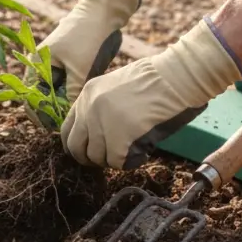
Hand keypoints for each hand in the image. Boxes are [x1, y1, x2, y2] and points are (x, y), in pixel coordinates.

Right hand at [26, 0, 139, 123]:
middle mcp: (42, 64)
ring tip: (77, 111)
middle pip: (42, 95)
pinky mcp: (69, 61)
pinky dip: (73, 91)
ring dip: (64, 101)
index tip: (53, 126)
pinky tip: (84, 97)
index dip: (39, 113)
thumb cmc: (87, 37)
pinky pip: (67, 83)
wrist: (102, 12)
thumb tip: (68, 117)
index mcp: (37, 63)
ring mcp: (56, 62)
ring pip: (56, 91)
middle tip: (68, 122)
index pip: (28, 96)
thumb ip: (72, 95)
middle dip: (53, 109)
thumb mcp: (80, 69)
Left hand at [61, 18, 241, 169]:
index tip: (88, 152)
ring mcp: (102, 124)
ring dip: (114, 158)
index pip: (67, 129)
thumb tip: (95, 136)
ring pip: (98, 158)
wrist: (174, 78)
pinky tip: (143, 148)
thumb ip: (100, 107)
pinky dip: (132, 160)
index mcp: (86, 94)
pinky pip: (118, 163)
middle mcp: (89, 109)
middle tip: (109, 158)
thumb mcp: (115, 87)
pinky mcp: (119, 139)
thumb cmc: (155, 81)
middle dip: (91, 158)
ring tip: (133, 146)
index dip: (77, 145)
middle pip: (77, 148)